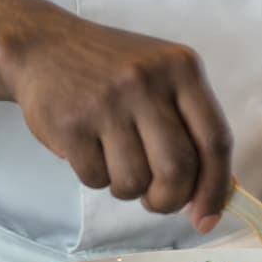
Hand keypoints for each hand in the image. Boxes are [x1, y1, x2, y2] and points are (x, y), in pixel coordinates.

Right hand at [1, 2, 232, 231]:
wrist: (45, 45)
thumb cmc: (113, 69)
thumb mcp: (161, 75)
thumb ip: (189, 123)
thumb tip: (211, 193)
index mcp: (181, 67)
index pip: (215, 139)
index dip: (216, 187)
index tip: (206, 217)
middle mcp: (147, 80)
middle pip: (178, 169)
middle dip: (169, 199)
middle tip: (156, 200)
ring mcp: (108, 101)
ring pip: (135, 181)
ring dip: (129, 189)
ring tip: (118, 163)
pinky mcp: (71, 123)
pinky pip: (96, 179)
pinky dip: (96, 178)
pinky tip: (90, 150)